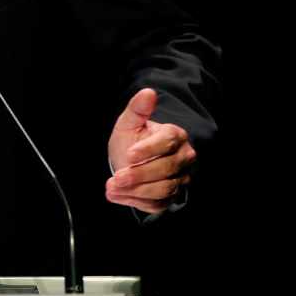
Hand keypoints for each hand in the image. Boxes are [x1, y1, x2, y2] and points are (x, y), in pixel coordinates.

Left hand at [105, 88, 195, 213]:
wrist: (132, 160)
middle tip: (116, 177)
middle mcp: (183, 157)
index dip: (148, 149)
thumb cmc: (132, 139)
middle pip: (166, 169)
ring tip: (112, 187)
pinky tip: (117, 196)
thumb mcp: (129, 123)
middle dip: (139, 174)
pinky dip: (136, 201)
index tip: (128, 154)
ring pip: (164, 189)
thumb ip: (137, 109)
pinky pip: (159, 203)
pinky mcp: (173, 196)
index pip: (167, 142)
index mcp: (175, 135)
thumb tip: (147, 92)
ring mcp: (180, 178)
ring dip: (136, 191)